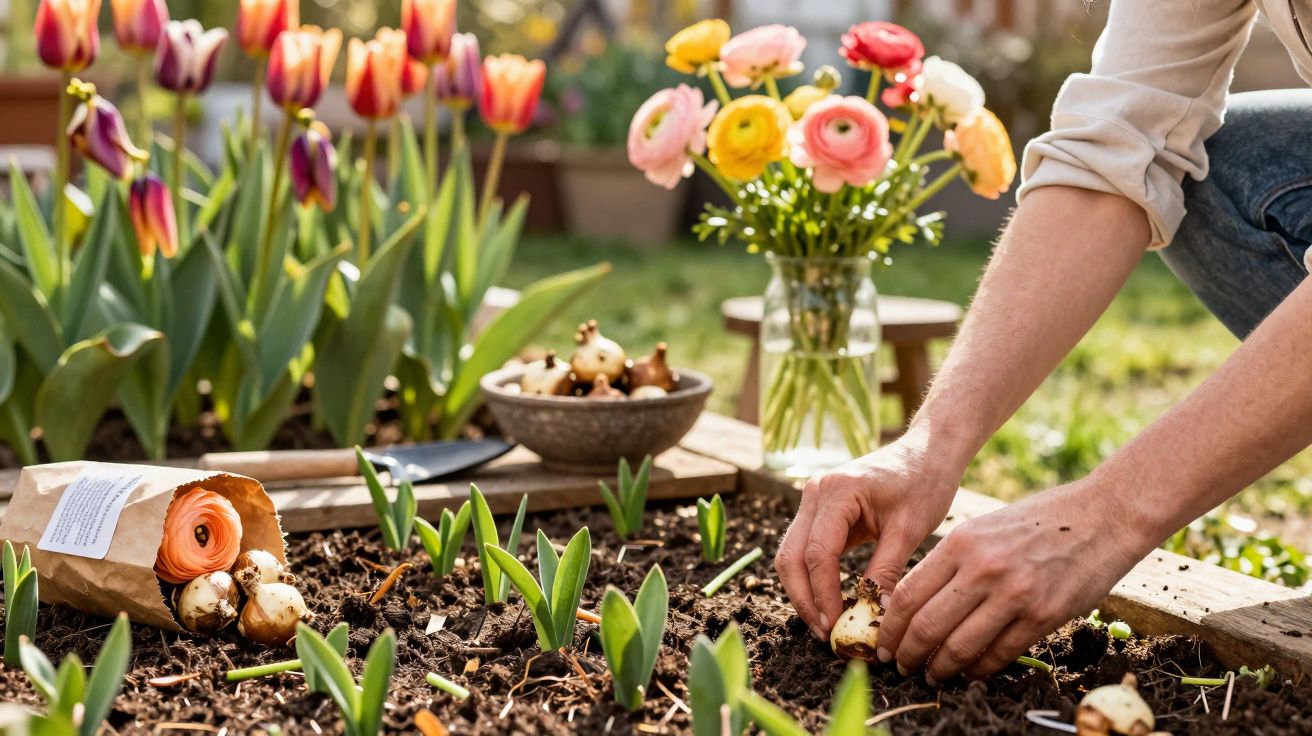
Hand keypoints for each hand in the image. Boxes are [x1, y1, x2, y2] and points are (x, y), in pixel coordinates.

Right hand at [773, 435, 961, 641]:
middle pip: (791, 556)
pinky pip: (805, 549)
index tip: (836, 626)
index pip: (818, 554)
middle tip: (825, 633)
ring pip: (792, 554)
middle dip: (804, 599)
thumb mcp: (909, 529)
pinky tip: (829, 602)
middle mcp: (815, 493)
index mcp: (837, 492)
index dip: (823, 595)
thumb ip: (886, 571)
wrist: (928, 452)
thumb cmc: (924, 482)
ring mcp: (813, 501)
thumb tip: (875, 616)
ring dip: (803, 591)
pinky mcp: (820, 511)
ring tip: (825, 623)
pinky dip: (811, 577)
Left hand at [875, 481, 1151, 683]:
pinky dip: (978, 668)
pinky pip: (999, 654)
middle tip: (900, 664)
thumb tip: (913, 601)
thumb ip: (950, 561)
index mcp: (960, 542)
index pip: (906, 594)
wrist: (1102, 517)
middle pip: (925, 625)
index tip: (883, 642)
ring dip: (940, 667)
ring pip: (959, 646)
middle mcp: (982, 569)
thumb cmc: (1038, 520)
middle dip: (906, 653)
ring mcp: (1014, 594)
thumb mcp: (983, 527)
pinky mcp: (1043, 616)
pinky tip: (969, 670)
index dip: (888, 627)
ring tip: (931, 673)